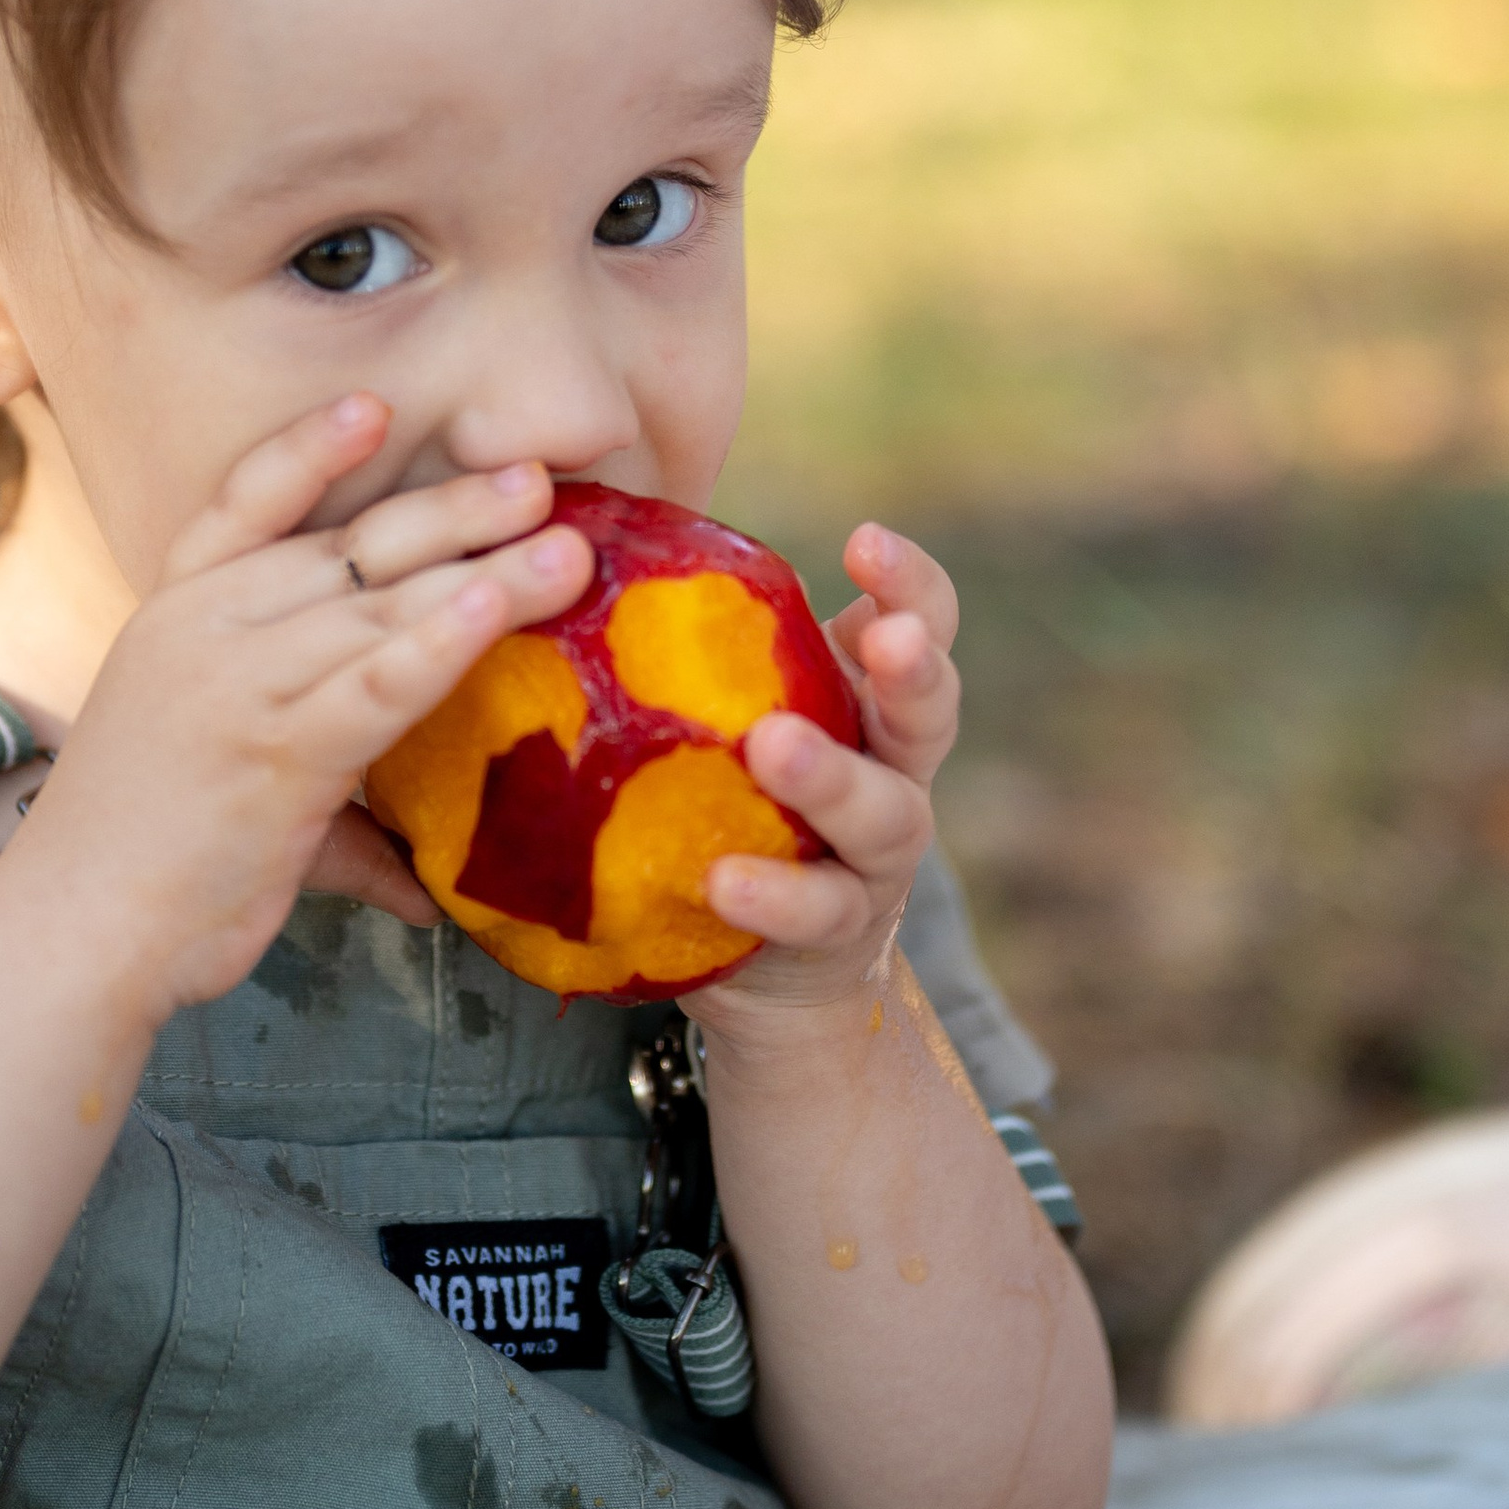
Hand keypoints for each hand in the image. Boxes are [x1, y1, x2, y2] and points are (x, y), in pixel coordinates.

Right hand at [4, 399, 588, 1019]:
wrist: (69, 933)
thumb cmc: (136, 861)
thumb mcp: (205, 775)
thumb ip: (324, 807)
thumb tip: (421, 884)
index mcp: (175, 615)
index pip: (245, 505)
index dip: (310, 450)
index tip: (375, 405)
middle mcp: (205, 630)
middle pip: (345, 546)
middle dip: (449, 510)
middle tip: (537, 480)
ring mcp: (241, 686)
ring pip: (379, 606)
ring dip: (486, 570)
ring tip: (567, 547)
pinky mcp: (278, 755)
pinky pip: (375, 683)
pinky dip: (440, 640)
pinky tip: (496, 606)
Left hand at [687, 523, 957, 1027]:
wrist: (772, 967)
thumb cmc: (732, 800)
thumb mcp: (727, 715)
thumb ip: (692, 643)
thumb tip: (579, 541)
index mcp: (866, 695)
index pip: (918, 621)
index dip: (908, 582)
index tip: (864, 541)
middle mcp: (894, 768)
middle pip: (929, 708)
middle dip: (914, 667)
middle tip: (888, 637)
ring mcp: (876, 855)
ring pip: (884, 814)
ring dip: (833, 777)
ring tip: (773, 746)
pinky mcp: (838, 931)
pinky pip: (817, 911)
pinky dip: (776, 894)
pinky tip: (724, 879)